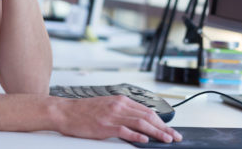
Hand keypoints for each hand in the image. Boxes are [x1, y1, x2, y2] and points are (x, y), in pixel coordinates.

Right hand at [53, 96, 182, 143]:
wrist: (66, 112)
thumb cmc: (84, 111)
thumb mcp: (107, 106)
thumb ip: (123, 111)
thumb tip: (139, 121)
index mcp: (121, 100)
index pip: (147, 110)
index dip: (162, 121)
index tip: (170, 129)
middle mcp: (119, 106)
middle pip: (148, 116)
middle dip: (164, 127)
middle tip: (175, 136)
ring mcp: (112, 116)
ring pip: (140, 123)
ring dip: (156, 132)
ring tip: (166, 140)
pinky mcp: (105, 126)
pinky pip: (124, 131)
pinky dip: (136, 136)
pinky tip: (145, 140)